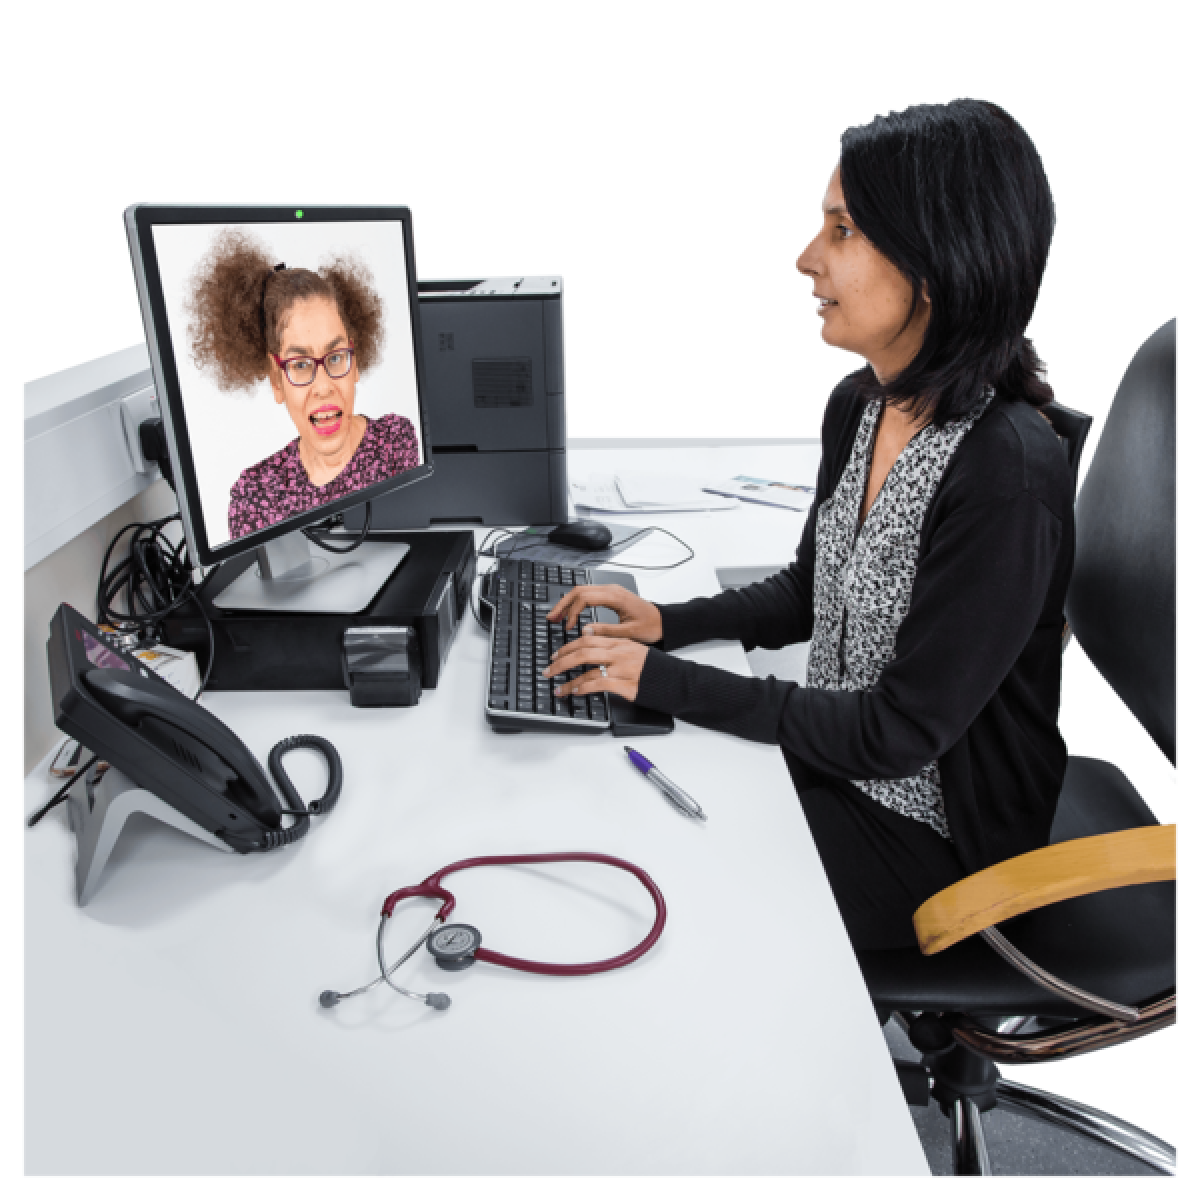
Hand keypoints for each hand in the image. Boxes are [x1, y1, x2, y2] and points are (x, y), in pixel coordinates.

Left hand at [542, 634, 648, 702]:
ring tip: (558, 688)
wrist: (673, 680)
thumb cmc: (652, 667)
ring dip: (569, 681)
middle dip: (561, 662)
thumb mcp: (633, 649)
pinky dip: (584, 688)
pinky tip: (576, 692)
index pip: (587, 639)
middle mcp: (619, 653)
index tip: (556, 655)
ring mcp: (622, 668)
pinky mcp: (625, 684)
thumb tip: (588, 639)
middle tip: (549, 670)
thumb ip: (612, 645)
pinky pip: (598, 684)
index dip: (567, 647)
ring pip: (587, 670)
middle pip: (583, 652)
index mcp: (620, 642)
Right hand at [546, 585, 662, 643]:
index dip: (572, 612)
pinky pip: (588, 594)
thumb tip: (585, 631)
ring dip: (568, 603)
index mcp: (615, 596)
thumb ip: (606, 631)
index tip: (567, 627)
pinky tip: (571, 613)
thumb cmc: (651, 626)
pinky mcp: (610, 595)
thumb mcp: (629, 633)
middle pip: (579, 590)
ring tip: (556, 616)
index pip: (584, 597)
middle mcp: (611, 590)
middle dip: (563, 604)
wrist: (663, 621)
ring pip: (582, 591)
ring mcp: (610, 591)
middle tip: (551, 618)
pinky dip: (576, 603)